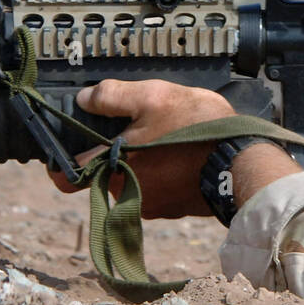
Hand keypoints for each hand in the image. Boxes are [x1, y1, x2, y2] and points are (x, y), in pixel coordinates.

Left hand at [48, 79, 233, 218]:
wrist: (243, 163)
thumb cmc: (198, 130)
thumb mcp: (153, 97)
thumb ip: (112, 96)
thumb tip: (84, 99)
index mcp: (111, 170)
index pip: (64, 176)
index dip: (60, 157)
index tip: (66, 141)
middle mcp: (125, 195)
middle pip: (100, 173)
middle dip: (110, 151)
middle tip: (130, 126)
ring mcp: (151, 205)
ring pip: (129, 179)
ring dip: (137, 160)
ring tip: (161, 134)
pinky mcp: (173, 208)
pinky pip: (155, 187)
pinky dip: (159, 172)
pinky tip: (178, 151)